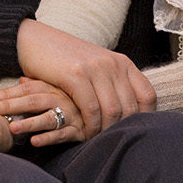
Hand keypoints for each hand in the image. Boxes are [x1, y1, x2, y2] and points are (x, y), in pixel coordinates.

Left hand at [0, 77, 86, 146]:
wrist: (108, 108)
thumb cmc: (78, 100)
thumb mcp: (59, 89)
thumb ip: (40, 85)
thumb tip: (21, 80)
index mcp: (56, 87)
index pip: (28, 88)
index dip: (8, 93)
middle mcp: (63, 98)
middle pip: (34, 100)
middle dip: (11, 105)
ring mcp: (72, 114)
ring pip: (48, 117)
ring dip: (29, 122)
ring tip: (12, 127)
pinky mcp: (81, 130)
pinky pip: (63, 134)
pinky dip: (49, 138)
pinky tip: (34, 142)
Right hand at [15, 19, 154, 138]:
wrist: (35, 40)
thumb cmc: (65, 60)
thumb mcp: (96, 68)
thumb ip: (113, 85)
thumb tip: (130, 115)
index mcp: (123, 63)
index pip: (147, 96)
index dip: (144, 118)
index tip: (131, 132)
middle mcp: (113, 64)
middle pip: (130, 107)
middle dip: (120, 129)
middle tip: (109, 141)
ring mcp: (95, 68)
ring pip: (112, 110)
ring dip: (104, 131)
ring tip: (95, 140)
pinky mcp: (76, 75)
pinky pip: (91, 109)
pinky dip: (89, 126)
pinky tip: (83, 132)